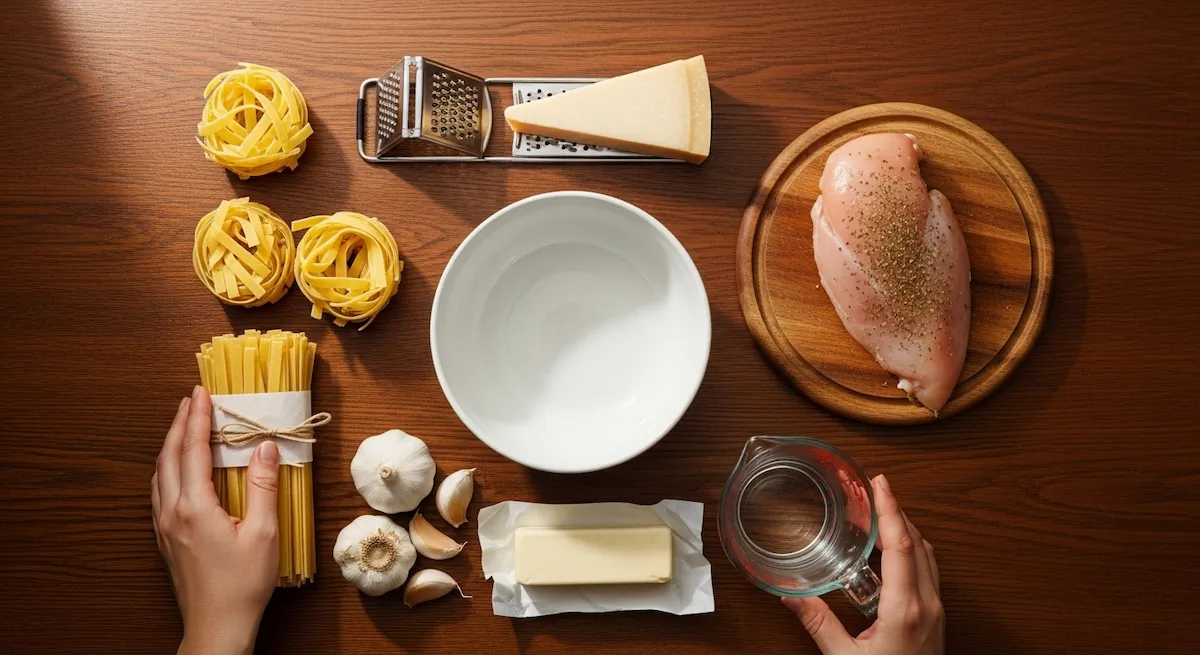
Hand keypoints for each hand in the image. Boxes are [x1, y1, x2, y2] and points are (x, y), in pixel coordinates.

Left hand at [152, 386, 279, 654]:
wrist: (217, 626)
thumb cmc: (242, 584)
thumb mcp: (264, 533)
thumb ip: (262, 486)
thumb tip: (264, 447)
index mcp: (195, 507)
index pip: (193, 450)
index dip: (197, 418)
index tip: (202, 393)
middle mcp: (172, 512)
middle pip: (169, 456)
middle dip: (180, 424)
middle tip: (191, 400)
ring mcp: (164, 527)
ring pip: (160, 473)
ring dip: (171, 444)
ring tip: (183, 426)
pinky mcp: (165, 539)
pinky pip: (160, 492)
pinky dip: (167, 468)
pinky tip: (176, 469)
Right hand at [784, 475, 943, 654]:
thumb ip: (818, 624)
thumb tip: (790, 597)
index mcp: (906, 610)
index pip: (902, 545)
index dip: (892, 509)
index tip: (880, 483)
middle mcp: (928, 606)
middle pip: (919, 543)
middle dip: (899, 511)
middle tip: (877, 488)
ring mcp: (937, 613)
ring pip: (929, 556)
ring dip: (908, 529)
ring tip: (885, 512)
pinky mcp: (936, 621)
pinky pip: (930, 573)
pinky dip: (914, 551)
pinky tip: (896, 552)